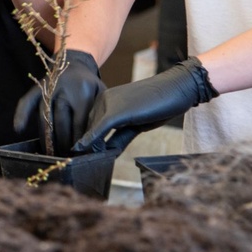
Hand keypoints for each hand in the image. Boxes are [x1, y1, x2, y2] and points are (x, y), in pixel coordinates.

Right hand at [13, 50, 105, 155]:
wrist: (75, 62)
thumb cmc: (90, 85)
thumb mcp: (102, 95)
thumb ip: (100, 115)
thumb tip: (98, 143)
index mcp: (84, 94)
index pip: (80, 124)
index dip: (79, 141)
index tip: (80, 155)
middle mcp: (65, 91)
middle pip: (61, 123)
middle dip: (63, 143)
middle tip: (65, 157)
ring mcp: (50, 88)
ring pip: (45, 116)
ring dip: (46, 136)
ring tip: (49, 153)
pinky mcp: (38, 87)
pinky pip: (27, 101)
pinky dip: (21, 114)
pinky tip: (18, 128)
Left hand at [73, 57, 218, 153]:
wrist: (176, 89)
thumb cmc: (159, 105)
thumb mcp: (136, 123)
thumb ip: (120, 136)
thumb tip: (108, 151)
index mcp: (106, 100)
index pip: (91, 124)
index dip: (86, 141)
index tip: (79, 155)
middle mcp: (104, 100)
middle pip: (89, 128)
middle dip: (85, 146)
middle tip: (75, 162)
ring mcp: (109, 104)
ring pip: (93, 130)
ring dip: (87, 147)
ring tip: (79, 162)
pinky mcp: (117, 112)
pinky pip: (100, 129)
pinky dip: (90, 141)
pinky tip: (81, 151)